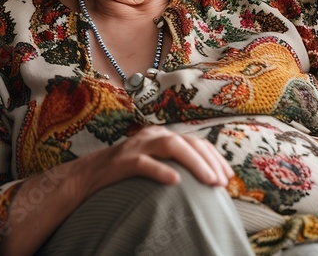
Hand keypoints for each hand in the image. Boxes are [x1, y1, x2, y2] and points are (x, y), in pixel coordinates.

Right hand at [86, 125, 231, 189]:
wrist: (88, 175)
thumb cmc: (126, 173)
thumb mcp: (153, 162)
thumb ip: (174, 164)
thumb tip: (207, 179)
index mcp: (161, 135)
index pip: (194, 141)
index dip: (214, 157)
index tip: (228, 176)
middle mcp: (151, 136)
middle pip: (186, 141)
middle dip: (209, 161)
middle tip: (222, 182)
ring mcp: (136, 147)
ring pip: (170, 146)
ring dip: (194, 163)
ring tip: (209, 180)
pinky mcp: (122, 161)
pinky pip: (144, 163)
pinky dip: (161, 171)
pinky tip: (175, 181)